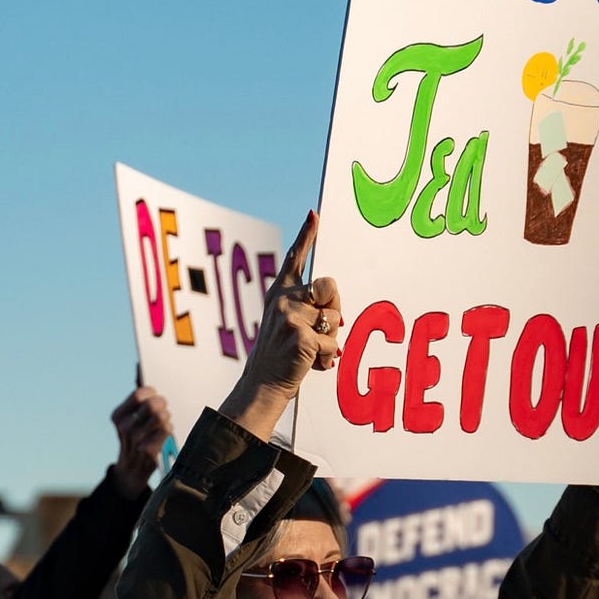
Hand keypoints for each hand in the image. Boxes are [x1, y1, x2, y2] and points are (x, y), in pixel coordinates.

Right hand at [111, 386, 173, 497]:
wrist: (131, 469)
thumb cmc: (135, 436)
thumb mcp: (129, 418)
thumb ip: (136, 395)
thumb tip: (139, 366)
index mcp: (118, 416)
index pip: (139, 394)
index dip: (152, 392)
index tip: (154, 395)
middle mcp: (124, 427)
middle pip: (152, 404)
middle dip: (162, 403)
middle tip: (163, 407)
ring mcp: (136, 440)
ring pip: (161, 416)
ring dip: (166, 416)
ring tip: (164, 420)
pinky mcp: (149, 450)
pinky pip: (167, 429)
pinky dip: (169, 428)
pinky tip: (165, 432)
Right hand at [221, 211, 342, 441]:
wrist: (262, 385)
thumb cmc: (280, 356)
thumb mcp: (288, 325)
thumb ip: (308, 308)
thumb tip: (336, 306)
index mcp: (279, 293)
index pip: (295, 258)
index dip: (306, 234)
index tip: (315, 213)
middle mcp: (283, 300)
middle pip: (329, 288)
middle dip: (333, 308)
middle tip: (319, 330)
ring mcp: (291, 317)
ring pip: (335, 317)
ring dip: (331, 338)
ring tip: (310, 351)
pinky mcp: (302, 336)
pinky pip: (333, 343)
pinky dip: (327, 358)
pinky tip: (311, 364)